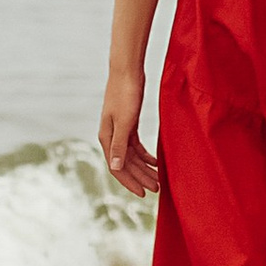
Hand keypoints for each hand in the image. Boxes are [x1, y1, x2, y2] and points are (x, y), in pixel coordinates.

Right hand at [99, 68, 158, 196]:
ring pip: (131, 156)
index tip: (144, 193)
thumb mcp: (125, 121)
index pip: (117, 168)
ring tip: (158, 179)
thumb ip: (119, 145)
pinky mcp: (128, 123)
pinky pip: (135, 146)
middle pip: (126, 164)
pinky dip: (145, 155)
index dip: (131, 182)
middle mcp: (111, 137)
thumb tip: (115, 168)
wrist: (127, 71)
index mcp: (107, 138)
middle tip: (157, 189)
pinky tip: (156, 161)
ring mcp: (119, 130)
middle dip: (141, 178)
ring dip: (144, 168)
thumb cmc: (125, 94)